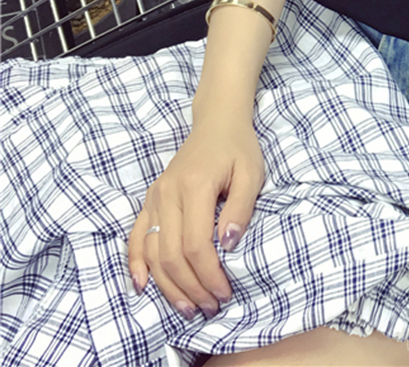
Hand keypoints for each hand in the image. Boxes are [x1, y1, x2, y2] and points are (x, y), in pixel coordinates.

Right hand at [127, 119, 264, 320]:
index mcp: (194, 185)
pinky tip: (143, 286)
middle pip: (170, 254)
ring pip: (151, 252)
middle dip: (190, 287)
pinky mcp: (150, 199)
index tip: (225, 291)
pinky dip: (136, 264)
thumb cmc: (238, 148)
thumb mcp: (251, 173)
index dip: (209, 274)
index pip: (196, 243)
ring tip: (188, 306)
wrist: (217, 123)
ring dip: (167, 285)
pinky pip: (135, 237)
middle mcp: (168, 193)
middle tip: (210, 306)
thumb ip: (240, 208)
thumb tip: (227, 245)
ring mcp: (155, 196)